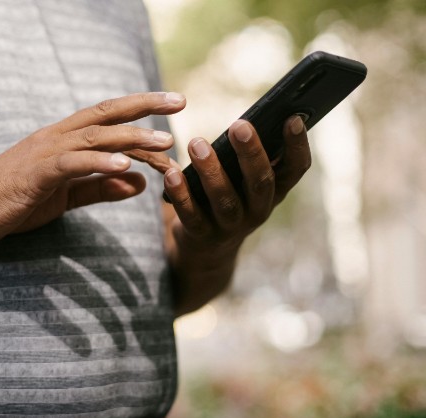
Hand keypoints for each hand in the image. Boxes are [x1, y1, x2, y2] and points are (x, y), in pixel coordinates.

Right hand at [0, 92, 185, 247]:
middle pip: (105, 116)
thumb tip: (138, 182)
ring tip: (163, 141)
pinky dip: (99, 163)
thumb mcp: (63, 197)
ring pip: (94, 138)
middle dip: (144, 107)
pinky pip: (71, 164)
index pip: (106, 120)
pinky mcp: (34, 174)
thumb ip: (99, 187)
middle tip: (180, 102)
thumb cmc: (9, 202)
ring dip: (131, 138)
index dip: (140, 113)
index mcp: (61, 141)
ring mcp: (43, 153)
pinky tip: (126, 166)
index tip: (172, 110)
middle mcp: (54, 138)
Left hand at [163, 115, 311, 260]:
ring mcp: (231, 226)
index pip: (296, 169)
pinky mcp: (202, 236)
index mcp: (274, 192)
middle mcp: (258, 210)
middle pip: (261, 182)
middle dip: (251, 153)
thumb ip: (246, 157)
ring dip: (212, 171)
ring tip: (196, 143)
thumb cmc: (227, 196)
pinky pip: (192, 215)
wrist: (206, 249)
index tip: (292, 118)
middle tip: (239, 126)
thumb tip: (244, 121)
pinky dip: (181, 194)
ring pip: (225, 200)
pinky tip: (171, 174)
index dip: (297, 145)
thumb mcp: (242, 180)